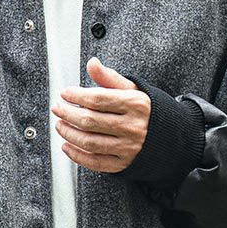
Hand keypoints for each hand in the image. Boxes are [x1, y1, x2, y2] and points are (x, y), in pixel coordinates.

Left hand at [52, 56, 149, 172]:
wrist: (168, 137)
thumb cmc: (145, 111)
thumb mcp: (132, 89)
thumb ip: (109, 78)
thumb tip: (92, 63)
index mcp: (135, 104)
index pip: (98, 99)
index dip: (76, 96)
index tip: (65, 94)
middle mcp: (132, 127)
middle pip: (90, 121)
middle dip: (68, 114)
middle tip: (58, 109)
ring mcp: (127, 147)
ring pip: (89, 142)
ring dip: (69, 134)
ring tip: (60, 125)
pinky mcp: (123, 164)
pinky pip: (95, 162)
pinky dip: (77, 156)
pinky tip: (67, 146)